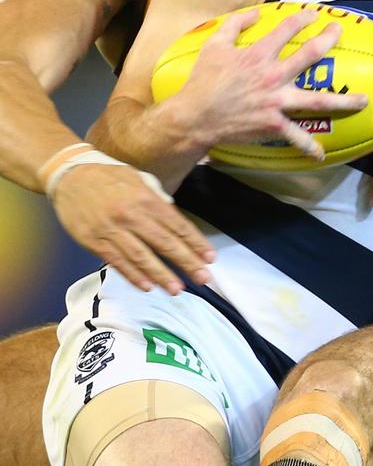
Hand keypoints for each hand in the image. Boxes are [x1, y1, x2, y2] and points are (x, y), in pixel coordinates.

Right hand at [52, 163, 215, 294]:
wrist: (69, 176)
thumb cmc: (108, 177)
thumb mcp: (138, 179)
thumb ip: (157, 198)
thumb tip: (173, 218)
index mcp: (146, 199)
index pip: (177, 225)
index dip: (195, 243)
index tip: (209, 257)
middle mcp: (132, 215)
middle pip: (164, 243)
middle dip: (186, 262)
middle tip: (203, 278)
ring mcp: (112, 230)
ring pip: (142, 257)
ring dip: (161, 275)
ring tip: (177, 289)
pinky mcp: (94, 242)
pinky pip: (117, 262)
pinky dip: (133, 275)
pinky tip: (147, 286)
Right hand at [172, 8, 367, 160]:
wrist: (195, 116)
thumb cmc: (204, 80)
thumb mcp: (214, 45)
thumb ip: (235, 25)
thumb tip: (255, 12)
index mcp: (259, 55)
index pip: (287, 29)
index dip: (303, 18)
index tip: (314, 14)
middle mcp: (273, 75)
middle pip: (310, 55)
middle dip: (329, 40)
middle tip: (339, 32)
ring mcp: (277, 101)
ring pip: (318, 100)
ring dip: (344, 101)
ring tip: (364, 100)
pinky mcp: (274, 124)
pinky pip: (296, 136)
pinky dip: (309, 147)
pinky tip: (321, 154)